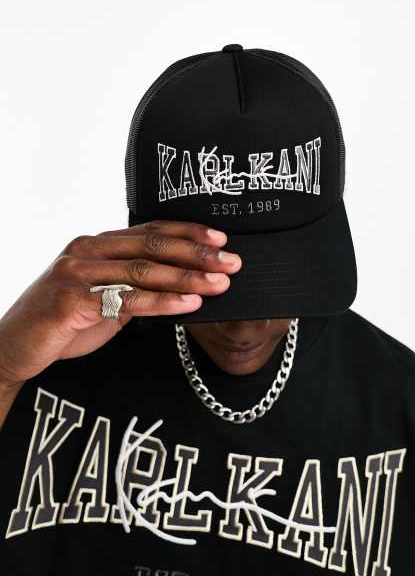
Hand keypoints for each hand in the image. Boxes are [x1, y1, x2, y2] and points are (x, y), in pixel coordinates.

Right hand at [0, 220, 241, 384]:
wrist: (16, 345)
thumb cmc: (63, 322)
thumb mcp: (106, 299)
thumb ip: (136, 287)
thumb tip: (180, 285)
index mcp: (98, 244)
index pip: (151, 231)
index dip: (188, 233)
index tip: (222, 239)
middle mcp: (88, 250)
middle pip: (153, 246)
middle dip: (197, 254)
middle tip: (232, 262)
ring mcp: (77, 272)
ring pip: (143, 270)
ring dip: (187, 277)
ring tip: (219, 283)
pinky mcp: (71, 298)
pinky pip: (126, 299)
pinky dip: (162, 301)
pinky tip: (189, 303)